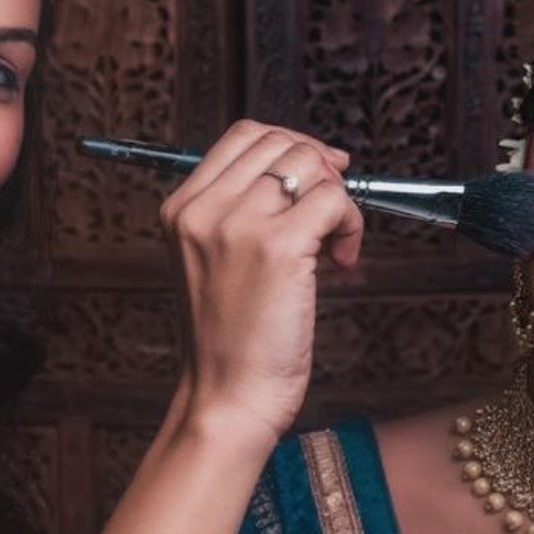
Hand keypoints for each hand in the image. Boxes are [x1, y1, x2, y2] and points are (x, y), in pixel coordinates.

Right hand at [160, 121, 363, 448]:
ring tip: (333, 244)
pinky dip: (351, 226)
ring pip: (312, 166)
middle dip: (321, 170)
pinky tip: (340, 261)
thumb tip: (310, 169)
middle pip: (281, 143)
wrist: (227, 397)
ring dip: (338, 199)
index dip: (292, 146)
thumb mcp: (213, 262)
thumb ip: (242, 213)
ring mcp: (239, 225)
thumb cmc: (231, 340)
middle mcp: (204, 209)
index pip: (244, 136)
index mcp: (182, 209)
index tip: (319, 174)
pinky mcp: (278, 247)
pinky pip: (334, 201)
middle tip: (332, 213)